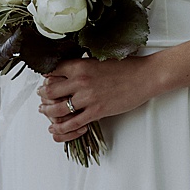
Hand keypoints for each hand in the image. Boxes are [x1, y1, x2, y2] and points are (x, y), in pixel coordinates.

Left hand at [37, 56, 155, 142]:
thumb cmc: (128, 68)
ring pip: (57, 109)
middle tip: (42, 98)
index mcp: (81, 66)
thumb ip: (84, 66)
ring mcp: (88, 98)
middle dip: (42, 96)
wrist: (146, 76)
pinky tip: (57, 129)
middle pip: (49, 91)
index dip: (46, 77)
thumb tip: (72, 72)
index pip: (52, 71)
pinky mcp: (96, 111)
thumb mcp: (101, 60)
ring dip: (48, 113)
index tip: (45, 80)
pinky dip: (62, 128)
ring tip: (46, 113)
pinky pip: (71, 123)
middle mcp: (81, 81)